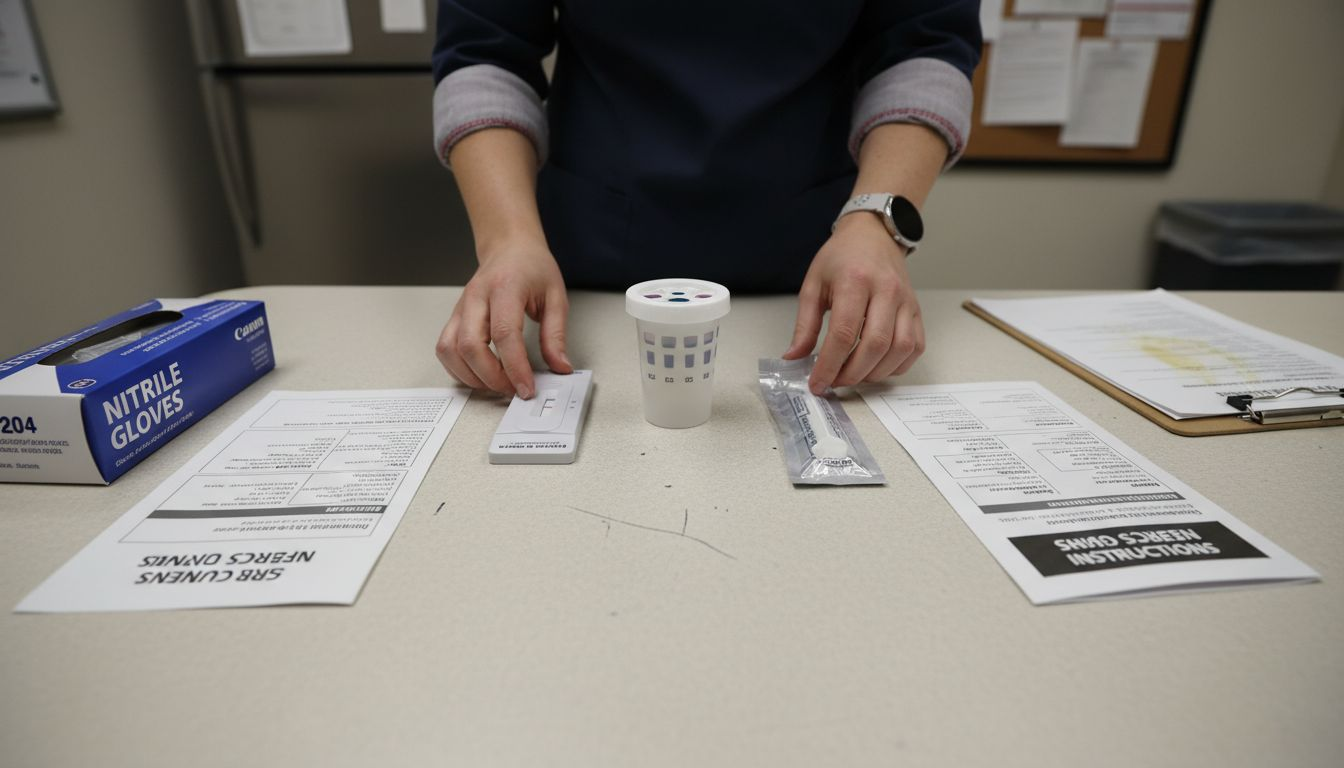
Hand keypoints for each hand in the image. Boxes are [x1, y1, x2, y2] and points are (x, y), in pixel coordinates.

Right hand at [435, 243, 571, 398]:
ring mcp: (461, 308)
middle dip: (491, 377)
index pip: (504, 333)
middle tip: (513, 389)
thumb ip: (556, 335)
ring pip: (450, 350)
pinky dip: (458, 369)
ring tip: (497, 385)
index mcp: (505, 288)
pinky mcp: (454, 318)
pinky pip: (445, 349)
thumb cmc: (531, 267)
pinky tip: (479, 375)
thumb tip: (560, 367)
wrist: (509, 248)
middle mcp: (476, 297)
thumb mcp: (556, 297)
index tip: (526, 387)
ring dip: (472, 376)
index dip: (515, 367)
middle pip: (471, 345)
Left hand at [783, 212, 924, 392]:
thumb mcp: (813, 285)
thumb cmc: (842, 258)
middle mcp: (886, 291)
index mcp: (855, 281)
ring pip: (899, 349)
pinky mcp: (917, 311)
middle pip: (875, 345)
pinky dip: (897, 365)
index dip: (830, 365)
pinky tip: (877, 367)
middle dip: (852, 373)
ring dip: (875, 372)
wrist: (873, 236)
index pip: (844, 333)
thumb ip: (804, 325)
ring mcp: (906, 302)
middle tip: (834, 382)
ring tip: (853, 376)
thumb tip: (794, 358)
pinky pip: (915, 347)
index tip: (817, 383)